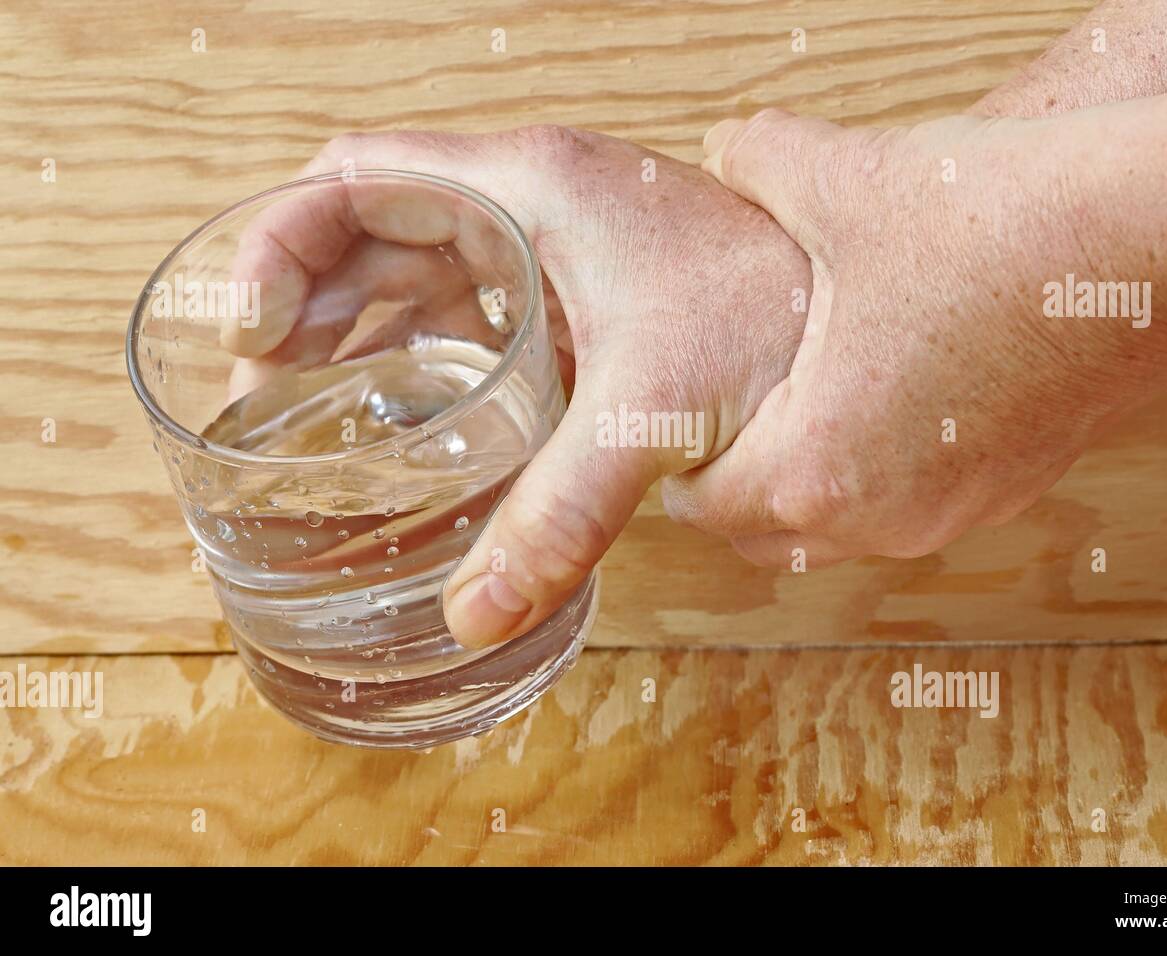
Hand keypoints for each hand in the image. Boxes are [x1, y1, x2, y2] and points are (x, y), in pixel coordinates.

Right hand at [224, 127, 810, 646]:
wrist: (859, 322)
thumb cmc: (774, 318)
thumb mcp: (650, 415)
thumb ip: (560, 512)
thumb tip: (478, 611)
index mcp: (529, 188)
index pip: (361, 174)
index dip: (285, 238)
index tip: (252, 325)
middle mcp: (527, 208)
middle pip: (368, 232)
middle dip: (302, 306)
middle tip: (259, 399)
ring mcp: (547, 255)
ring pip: (413, 281)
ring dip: (352, 342)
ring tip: (303, 424)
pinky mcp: (571, 304)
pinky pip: (467, 323)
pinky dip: (419, 370)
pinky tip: (400, 433)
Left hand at [661, 106, 1166, 565]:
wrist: (1149, 236)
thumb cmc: (991, 224)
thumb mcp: (841, 183)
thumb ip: (758, 166)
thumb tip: (727, 150)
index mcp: (817, 468)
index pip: (706, 507)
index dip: (678, 463)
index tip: (678, 426)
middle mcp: (888, 517)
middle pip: (769, 538)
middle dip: (735, 487)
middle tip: (724, 422)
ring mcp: (959, 510)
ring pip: (848, 532)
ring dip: (810, 484)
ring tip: (799, 405)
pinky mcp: (1016, 485)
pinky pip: (918, 504)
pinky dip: (883, 472)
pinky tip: (890, 391)